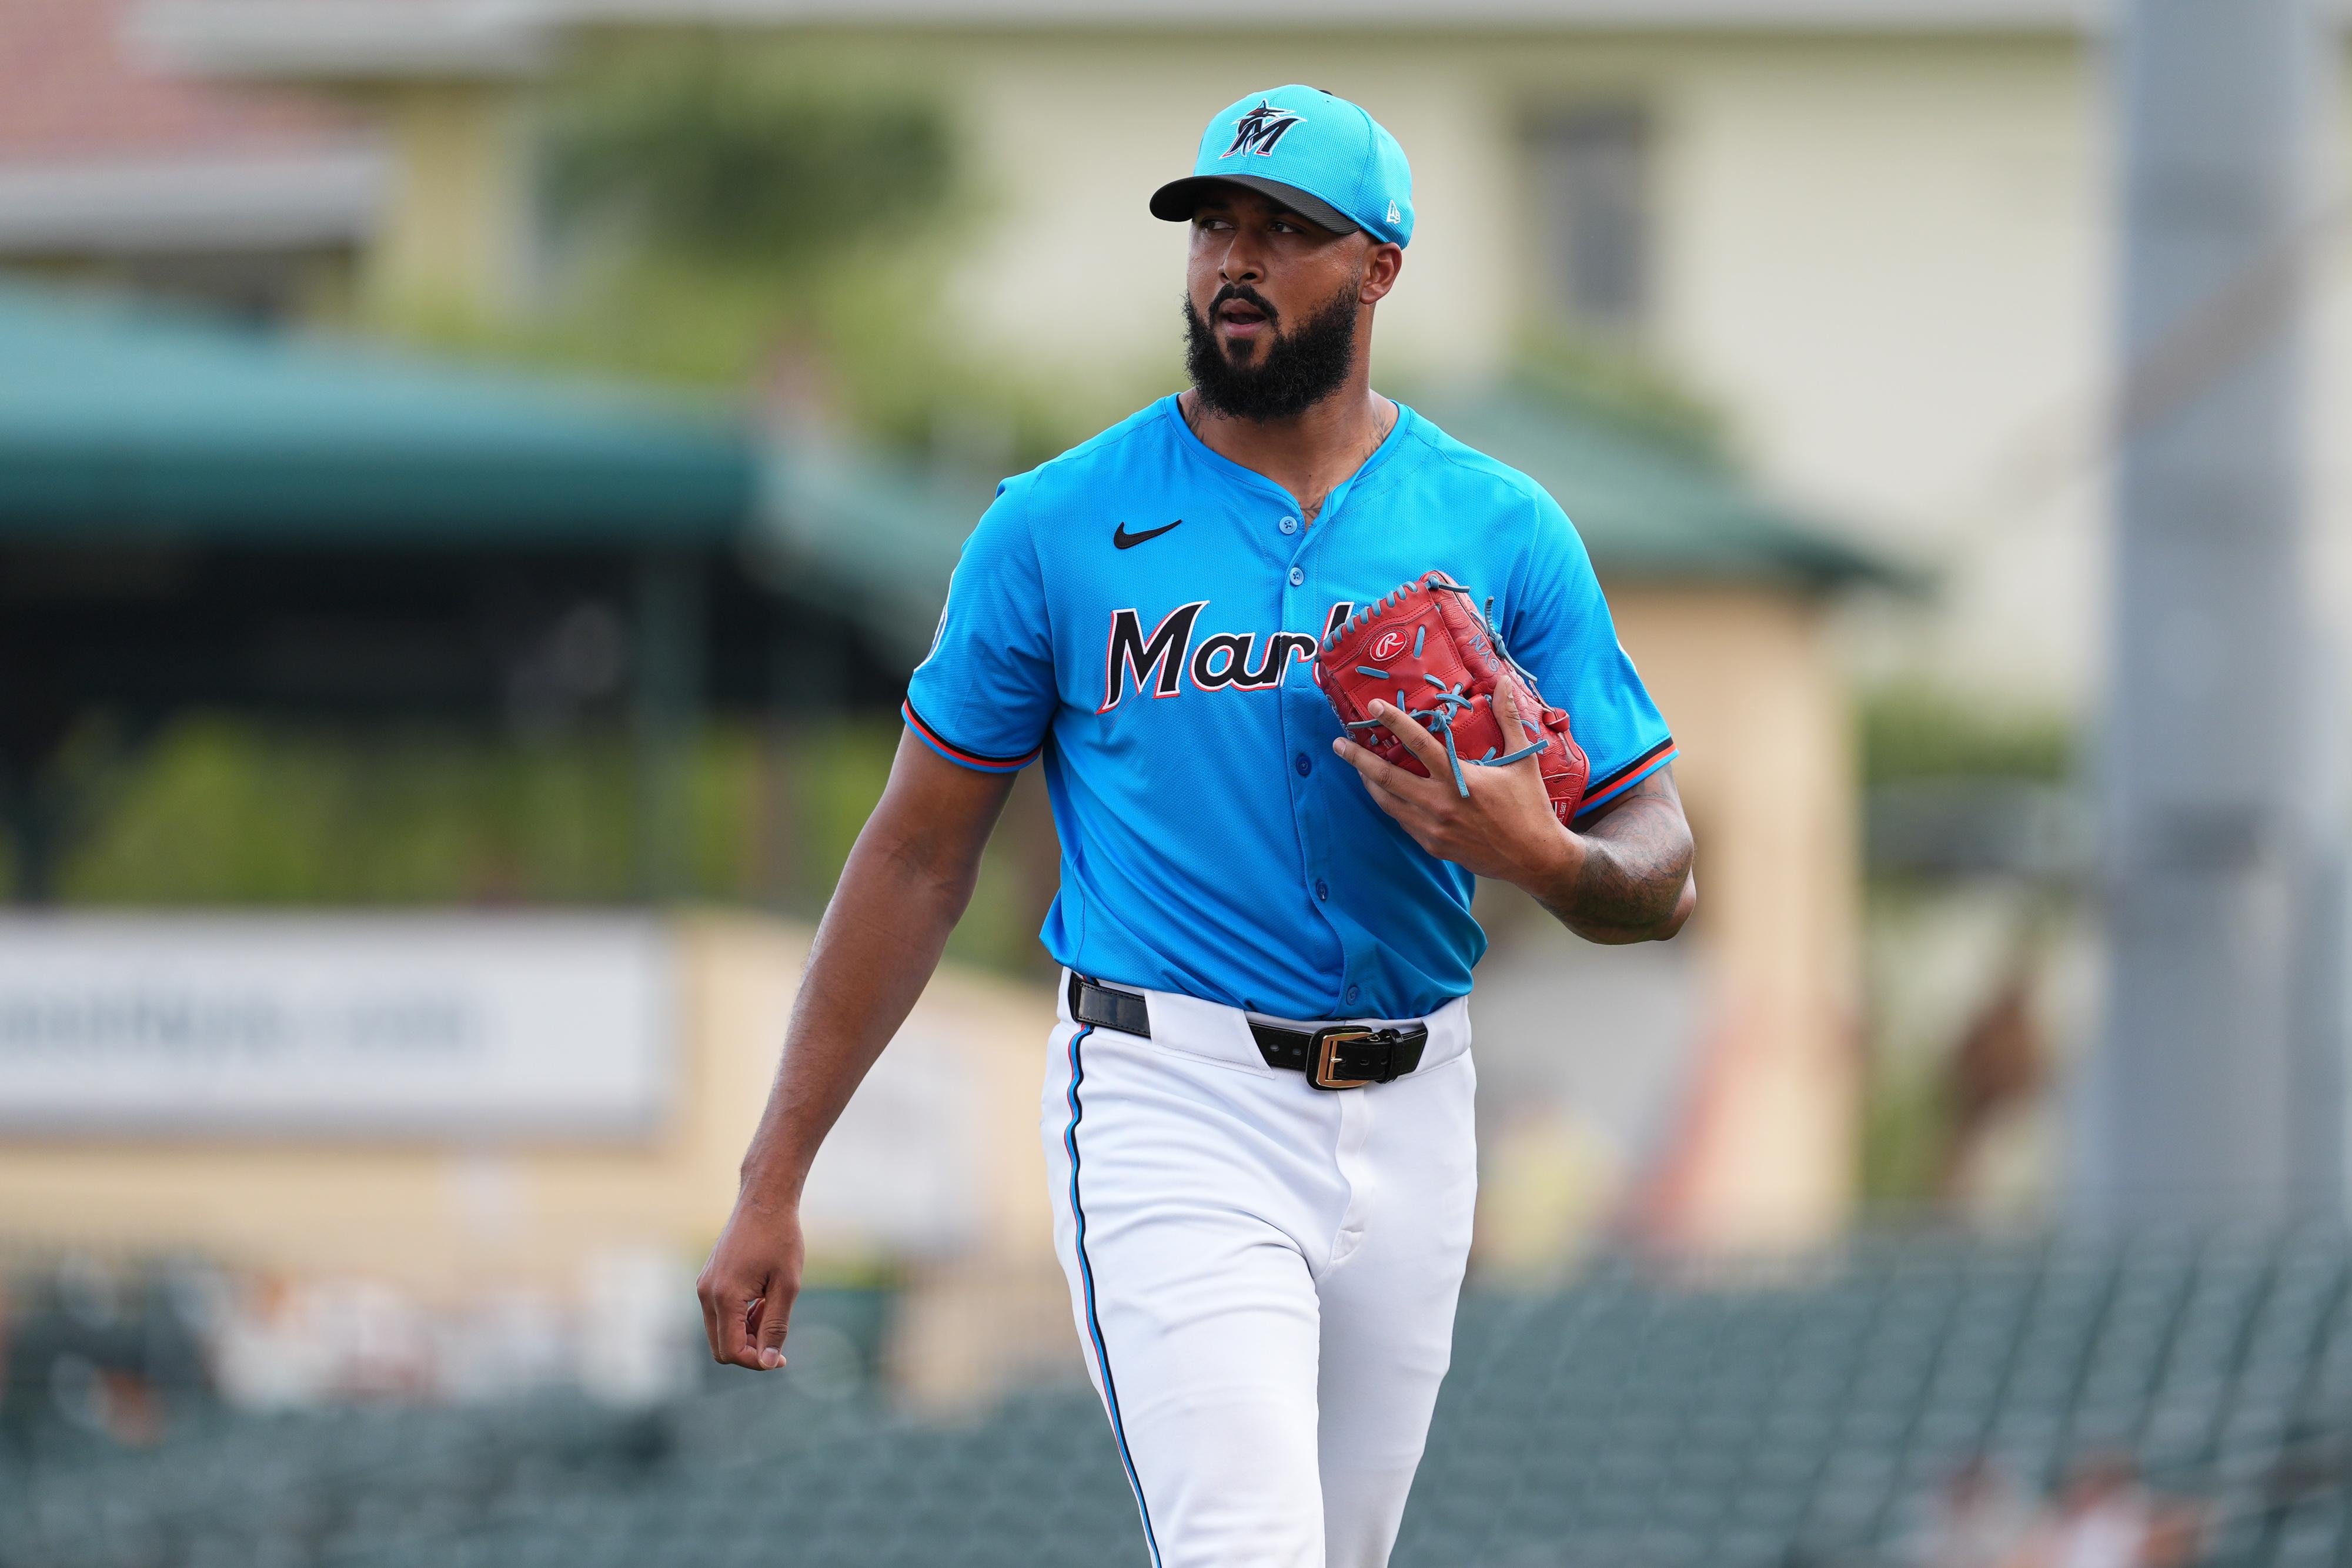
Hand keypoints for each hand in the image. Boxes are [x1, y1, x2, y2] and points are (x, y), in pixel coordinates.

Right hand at [696, 1188, 804, 1370]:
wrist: (764, 1200)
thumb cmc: (780, 1239)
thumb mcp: (787, 1285)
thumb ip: (776, 1326)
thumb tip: (768, 1363)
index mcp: (725, 1296)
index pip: (732, 1351)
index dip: (757, 1361)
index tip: (781, 1357)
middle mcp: (706, 1294)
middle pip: (721, 1347)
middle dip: (750, 1349)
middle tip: (778, 1333)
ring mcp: (704, 1286)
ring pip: (719, 1332)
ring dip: (746, 1333)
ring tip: (772, 1308)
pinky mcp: (707, 1280)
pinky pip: (719, 1314)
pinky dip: (739, 1318)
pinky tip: (762, 1299)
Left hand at [1331, 677, 1583, 889]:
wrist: (1534, 858)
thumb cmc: (1530, 807)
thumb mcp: (1523, 760)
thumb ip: (1509, 720)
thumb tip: (1502, 683)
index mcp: (1459, 779)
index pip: (1419, 744)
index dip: (1393, 723)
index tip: (1373, 706)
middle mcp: (1439, 804)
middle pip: (1387, 777)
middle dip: (1358, 759)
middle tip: (1338, 744)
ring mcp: (1432, 828)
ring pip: (1388, 802)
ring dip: (1368, 782)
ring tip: (1355, 766)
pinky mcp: (1432, 845)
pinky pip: (1402, 820)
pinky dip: (1390, 803)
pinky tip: (1384, 792)